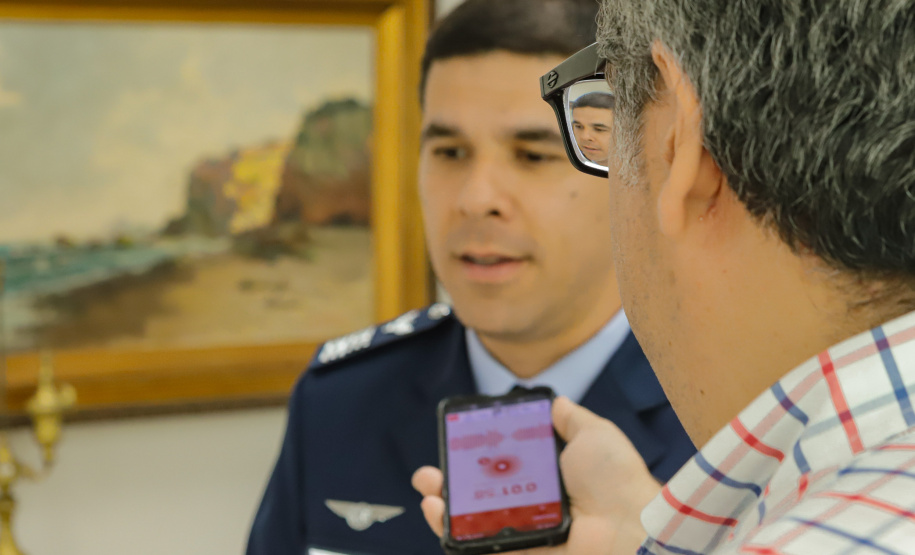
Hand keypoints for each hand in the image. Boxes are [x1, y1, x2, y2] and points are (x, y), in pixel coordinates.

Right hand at [411, 396, 659, 553]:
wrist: (629, 524)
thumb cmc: (614, 479)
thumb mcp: (594, 434)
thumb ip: (571, 419)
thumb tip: (555, 401)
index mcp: (550, 478)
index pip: (503, 468)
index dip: (476, 458)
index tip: (457, 445)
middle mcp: (535, 506)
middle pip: (481, 495)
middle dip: (450, 483)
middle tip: (430, 473)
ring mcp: (525, 533)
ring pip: (475, 522)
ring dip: (445, 507)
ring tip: (428, 492)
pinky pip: (481, 548)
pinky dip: (455, 535)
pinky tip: (438, 513)